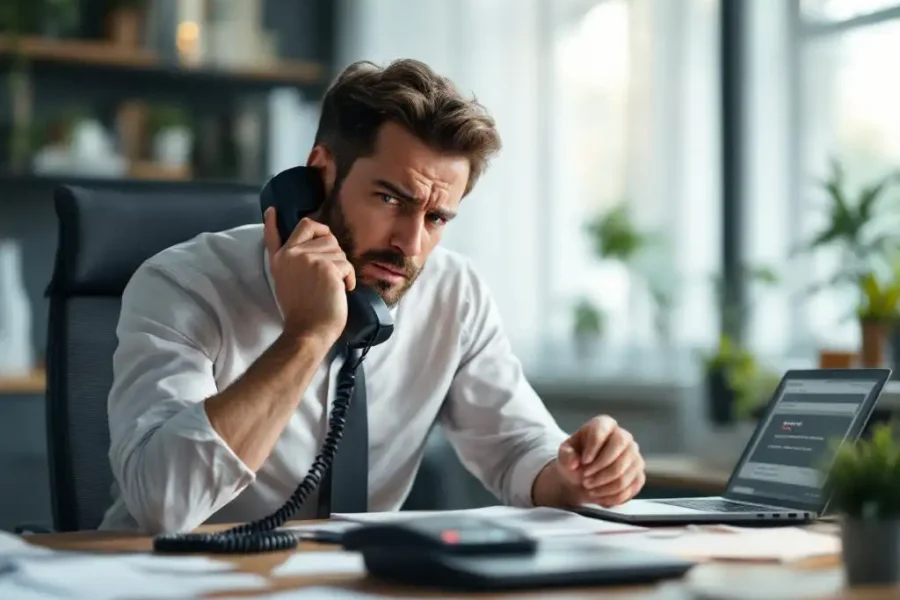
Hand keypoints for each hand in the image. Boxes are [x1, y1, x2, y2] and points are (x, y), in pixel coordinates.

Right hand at [263, 208, 355, 344]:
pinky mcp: (326, 266)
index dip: (272, 222)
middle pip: (322, 233)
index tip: (272, 210)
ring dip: (342, 267)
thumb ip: (290, 263)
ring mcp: (307, 258)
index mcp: (280, 260)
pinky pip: (347, 264)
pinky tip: (343, 290)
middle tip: (331, 271)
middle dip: (333, 249)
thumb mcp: (286, 284)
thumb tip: (299, 248)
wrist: (309, 331)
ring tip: (334, 286)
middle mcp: (291, 255)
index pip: (274, 235)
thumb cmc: (303, 313)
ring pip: (338, 248)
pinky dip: (349, 278)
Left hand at [555, 416, 644, 506]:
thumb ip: (566, 455)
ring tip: (590, 489)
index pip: (603, 430)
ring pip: (625, 473)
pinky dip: (612, 497)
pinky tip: (600, 497)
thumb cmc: (574, 460)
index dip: (594, 447)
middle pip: (620, 448)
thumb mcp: (564, 454)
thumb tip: (574, 463)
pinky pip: (630, 488)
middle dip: (602, 469)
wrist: (582, 478)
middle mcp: (624, 437)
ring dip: (604, 486)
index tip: (583, 462)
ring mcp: (635, 456)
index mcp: (604, 425)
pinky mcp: (639, 475)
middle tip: (585, 480)